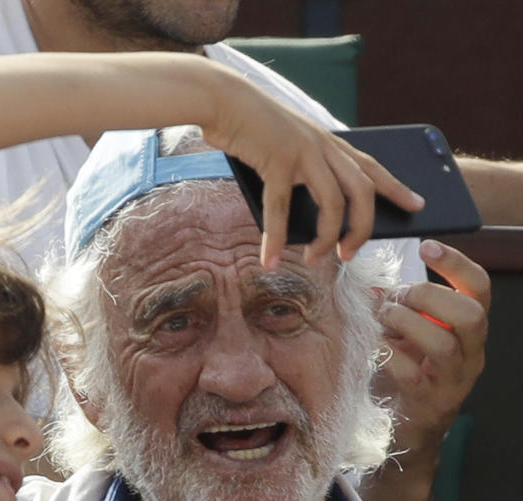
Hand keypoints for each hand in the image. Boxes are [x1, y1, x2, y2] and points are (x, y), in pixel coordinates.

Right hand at [203, 74, 424, 268]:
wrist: (222, 99)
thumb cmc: (248, 124)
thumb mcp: (284, 144)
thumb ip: (300, 169)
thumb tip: (302, 211)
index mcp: (327, 141)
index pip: (372, 166)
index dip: (396, 187)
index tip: (417, 205)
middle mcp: (323, 146)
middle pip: (362, 191)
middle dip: (363, 227)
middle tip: (350, 254)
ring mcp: (303, 152)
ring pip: (333, 203)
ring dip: (328, 238)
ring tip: (315, 261)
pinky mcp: (277, 160)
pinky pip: (281, 209)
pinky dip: (275, 239)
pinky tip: (270, 260)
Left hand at [375, 239, 489, 456]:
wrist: (408, 430)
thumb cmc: (407, 374)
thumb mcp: (408, 335)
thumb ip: (398, 309)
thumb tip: (371, 284)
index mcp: (469, 332)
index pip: (479, 289)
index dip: (457, 264)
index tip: (427, 247)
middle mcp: (471, 355)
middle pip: (471, 314)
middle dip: (429, 296)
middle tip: (397, 298)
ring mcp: (453, 382)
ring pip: (444, 343)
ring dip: (406, 323)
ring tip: (382, 320)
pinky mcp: (429, 402)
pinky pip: (413, 373)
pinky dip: (388, 354)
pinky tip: (373, 347)